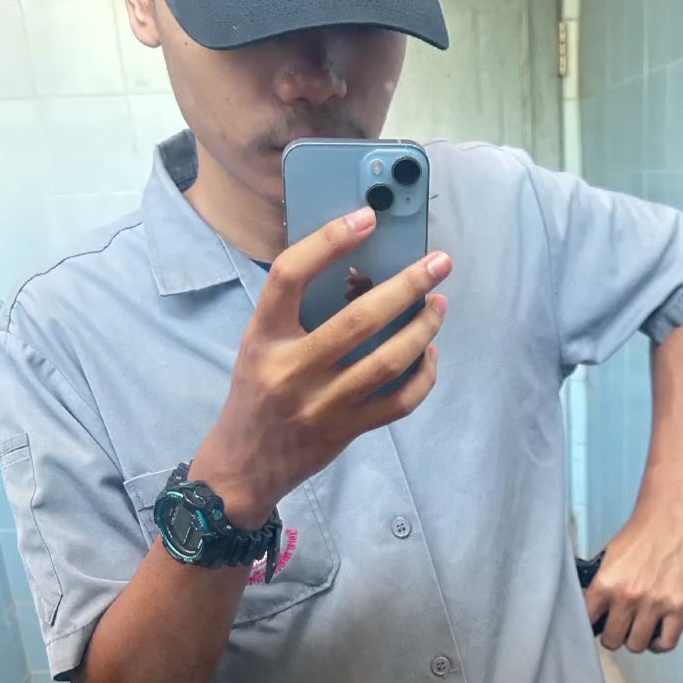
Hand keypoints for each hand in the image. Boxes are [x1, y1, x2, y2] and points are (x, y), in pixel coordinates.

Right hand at [193, 206, 450, 525]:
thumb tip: (363, 274)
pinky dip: (422, 375)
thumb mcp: (260, 345)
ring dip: (423, 329)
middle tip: (437, 263)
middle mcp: (292, 370)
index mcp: (263, 337)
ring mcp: (322, 404)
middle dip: (407, 286)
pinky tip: (430, 354)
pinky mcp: (346, 431)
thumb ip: (299, 314)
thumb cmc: (255, 393)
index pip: (290, 275)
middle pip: (359, 320)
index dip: (329, 240)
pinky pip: (398, 402)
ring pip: (388, 361)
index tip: (367, 217)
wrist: (242, 465)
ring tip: (439, 306)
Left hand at [585, 502, 682, 653]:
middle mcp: (628, 597)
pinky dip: (658, 645)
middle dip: (613, 636)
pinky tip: (655, 636)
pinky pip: (667, 643)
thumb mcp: (606, 560)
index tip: (596, 626)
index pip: (588, 623)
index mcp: (605, 584)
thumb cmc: (637, 537)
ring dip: (635, 640)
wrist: (668, 519)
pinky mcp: (679, 606)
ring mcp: (655, 603)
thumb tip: (593, 614)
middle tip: (618, 628)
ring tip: (638, 629)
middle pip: (612, 640)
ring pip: (637, 645)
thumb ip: (599, 587)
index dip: (591, 627)